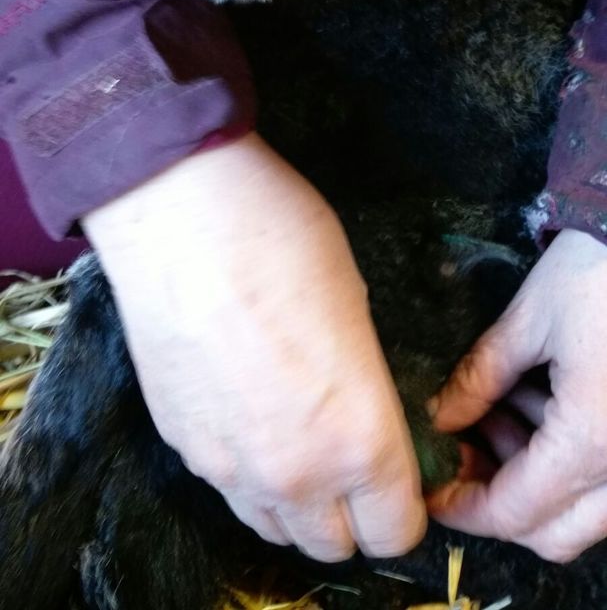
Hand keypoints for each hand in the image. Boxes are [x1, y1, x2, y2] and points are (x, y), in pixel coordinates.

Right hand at [83, 132, 425, 561]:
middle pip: (334, 547)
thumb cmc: (285, 241)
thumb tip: (369, 413)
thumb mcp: (361, 310)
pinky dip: (247, 473)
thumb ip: (369, 390)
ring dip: (299, 505)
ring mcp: (227, 467)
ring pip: (274, 529)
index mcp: (358, 442)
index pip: (397, 532)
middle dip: (354, 514)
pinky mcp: (179, 443)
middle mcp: (292, 476)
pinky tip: (249, 413)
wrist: (182, 216)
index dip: (408, 505)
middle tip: (355, 460)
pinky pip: (227, 488)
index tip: (405, 471)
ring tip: (302, 442)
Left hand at [426, 229, 606, 561]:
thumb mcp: (532, 320)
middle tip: (461, 453)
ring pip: (585, 511)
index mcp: (593, 443)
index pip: (516, 510)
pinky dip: (567, 460)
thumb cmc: (602, 270)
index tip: (431, 493)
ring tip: (496, 413)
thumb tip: (441, 416)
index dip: (464, 508)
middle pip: (554, 532)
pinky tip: (540, 403)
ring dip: (534, 478)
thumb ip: (481, 377)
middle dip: (499, 501)